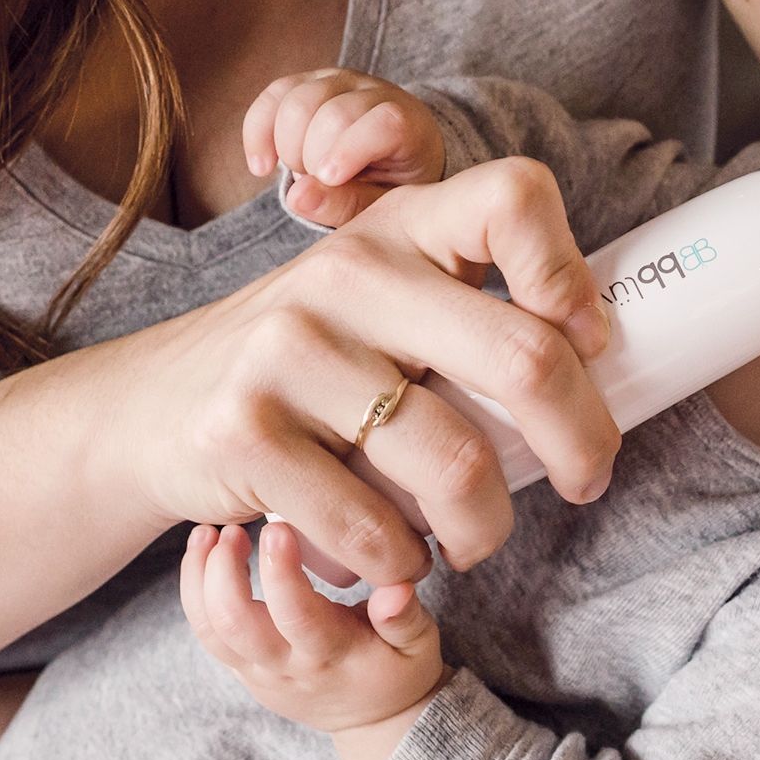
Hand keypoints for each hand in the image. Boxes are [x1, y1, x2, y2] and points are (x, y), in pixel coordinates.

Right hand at [114, 158, 617, 587]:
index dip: (573, 275)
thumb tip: (607, 370)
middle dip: (583, 441)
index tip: (591, 345)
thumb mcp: (386, 301)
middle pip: (523, 355)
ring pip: (458, 464)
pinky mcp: (241, 432)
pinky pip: (376, 528)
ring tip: (476, 535)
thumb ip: (471, 311)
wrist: (153, 407)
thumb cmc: (312, 360)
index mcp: (400, 226)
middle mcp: (347, 273)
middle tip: (589, 479)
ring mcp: (288, 349)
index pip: (516, 198)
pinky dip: (404, 561)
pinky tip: (396, 553)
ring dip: (486, 526)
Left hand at [181, 523, 447, 759]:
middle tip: (232, 528)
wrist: (373, 722)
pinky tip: (202, 554)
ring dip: (199, 581)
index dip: (281, 572)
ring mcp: (259, 673)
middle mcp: (287, 668)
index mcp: (332, 656)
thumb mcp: (419, 645)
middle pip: (236, 626)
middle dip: (224, 573)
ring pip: (211, 631)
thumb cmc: (398, 669)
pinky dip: (194, 593)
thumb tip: (397, 590)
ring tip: (205, 534)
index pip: (297, 615)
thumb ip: (406, 617)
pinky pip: (207, 634)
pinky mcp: (242, 669)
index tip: (276, 527)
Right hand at [246, 68, 446, 229]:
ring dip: (288, 148)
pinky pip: (272, 96)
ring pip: (298, 101)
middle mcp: (374, 92)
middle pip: (333, 113)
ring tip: (303, 174)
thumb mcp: (382, 204)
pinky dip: (258, 133)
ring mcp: (338, 80)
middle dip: (315, 159)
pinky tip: (262, 168)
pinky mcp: (306, 81)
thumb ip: (346, 204)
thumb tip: (296, 197)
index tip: (328, 178)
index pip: (384, 122)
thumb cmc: (389, 183)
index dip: (351, 149)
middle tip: (321, 185)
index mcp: (408, 122)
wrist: (389, 153)